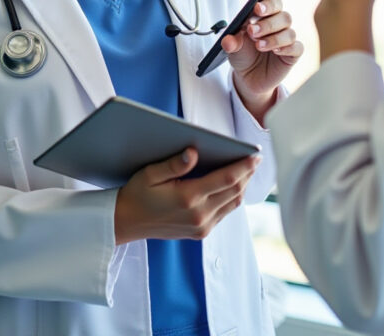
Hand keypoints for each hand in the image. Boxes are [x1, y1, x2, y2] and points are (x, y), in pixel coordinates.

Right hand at [114, 149, 257, 243]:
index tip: (255, 155)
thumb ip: (174, 164)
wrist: (128, 222)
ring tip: (247, 170)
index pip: (226, 179)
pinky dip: (232, 197)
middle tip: (255, 159)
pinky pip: (225, 212)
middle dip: (248, 174)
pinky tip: (231, 185)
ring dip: (243, 186)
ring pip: (233, 203)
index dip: (244, 166)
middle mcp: (199, 215)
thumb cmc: (138, 194)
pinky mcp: (201, 233)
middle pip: (235, 191)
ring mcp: (202, 226)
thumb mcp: (150, 174)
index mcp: (188, 198)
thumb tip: (193, 152)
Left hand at [222, 0, 302, 118]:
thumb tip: (228, 41)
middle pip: (280, 10)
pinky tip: (275, 51)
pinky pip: (296, 46)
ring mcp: (286, 36)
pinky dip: (285, 47)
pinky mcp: (293, 53)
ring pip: (288, 28)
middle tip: (251, 27)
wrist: (248, 78)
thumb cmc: (242, 55)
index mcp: (262, 13)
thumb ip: (231, 42)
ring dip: (272, 35)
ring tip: (257, 44)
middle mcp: (276, 21)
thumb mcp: (232, 48)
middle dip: (267, 16)